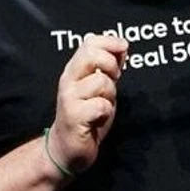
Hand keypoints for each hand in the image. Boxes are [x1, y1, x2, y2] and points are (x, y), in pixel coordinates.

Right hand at [48, 35, 127, 173]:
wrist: (66, 148)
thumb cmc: (85, 116)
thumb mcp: (98, 87)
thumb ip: (107, 68)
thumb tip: (121, 47)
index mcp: (74, 70)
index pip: (90, 43)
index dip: (110, 42)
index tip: (123, 49)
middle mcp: (69, 80)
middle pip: (91, 55)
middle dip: (110, 65)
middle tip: (114, 79)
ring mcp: (69, 98)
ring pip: (100, 82)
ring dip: (110, 94)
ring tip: (103, 104)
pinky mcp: (74, 117)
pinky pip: (100, 105)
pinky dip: (106, 111)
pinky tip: (99, 118)